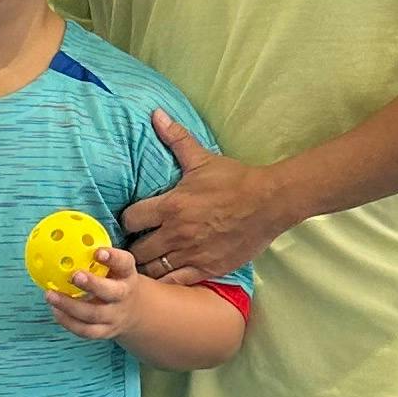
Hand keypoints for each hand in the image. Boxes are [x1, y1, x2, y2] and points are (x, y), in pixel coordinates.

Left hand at [43, 241, 147, 341]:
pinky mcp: (105, 332)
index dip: (113, 258)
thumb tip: (61, 229)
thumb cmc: (114, 279)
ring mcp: (114, 316)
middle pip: (112, 292)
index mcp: (127, 274)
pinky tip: (55, 310)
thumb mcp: (113, 265)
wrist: (134, 311)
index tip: (98, 251)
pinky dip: (68, 322)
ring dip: (70, 305)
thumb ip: (94, 252)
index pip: (124, 263)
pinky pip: (86, 331)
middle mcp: (123, 295)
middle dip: (93, 284)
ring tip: (50, 294)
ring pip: (93, 314)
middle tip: (74, 275)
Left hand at [122, 112, 288, 280]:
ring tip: (147, 262)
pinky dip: (166, 281)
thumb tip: (157, 114)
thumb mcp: (203, 159)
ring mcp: (191, 254)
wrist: (270, 203)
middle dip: (133, 247)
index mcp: (172, 206)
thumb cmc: (235, 180)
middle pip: (137, 250)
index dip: (127, 220)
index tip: (132, 221)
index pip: (130, 219)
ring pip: (153, 269)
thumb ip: (176, 139)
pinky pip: (175, 282)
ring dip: (147, 266)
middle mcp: (177, 233)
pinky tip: (166, 275)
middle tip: (135, 244)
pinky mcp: (207, 268)